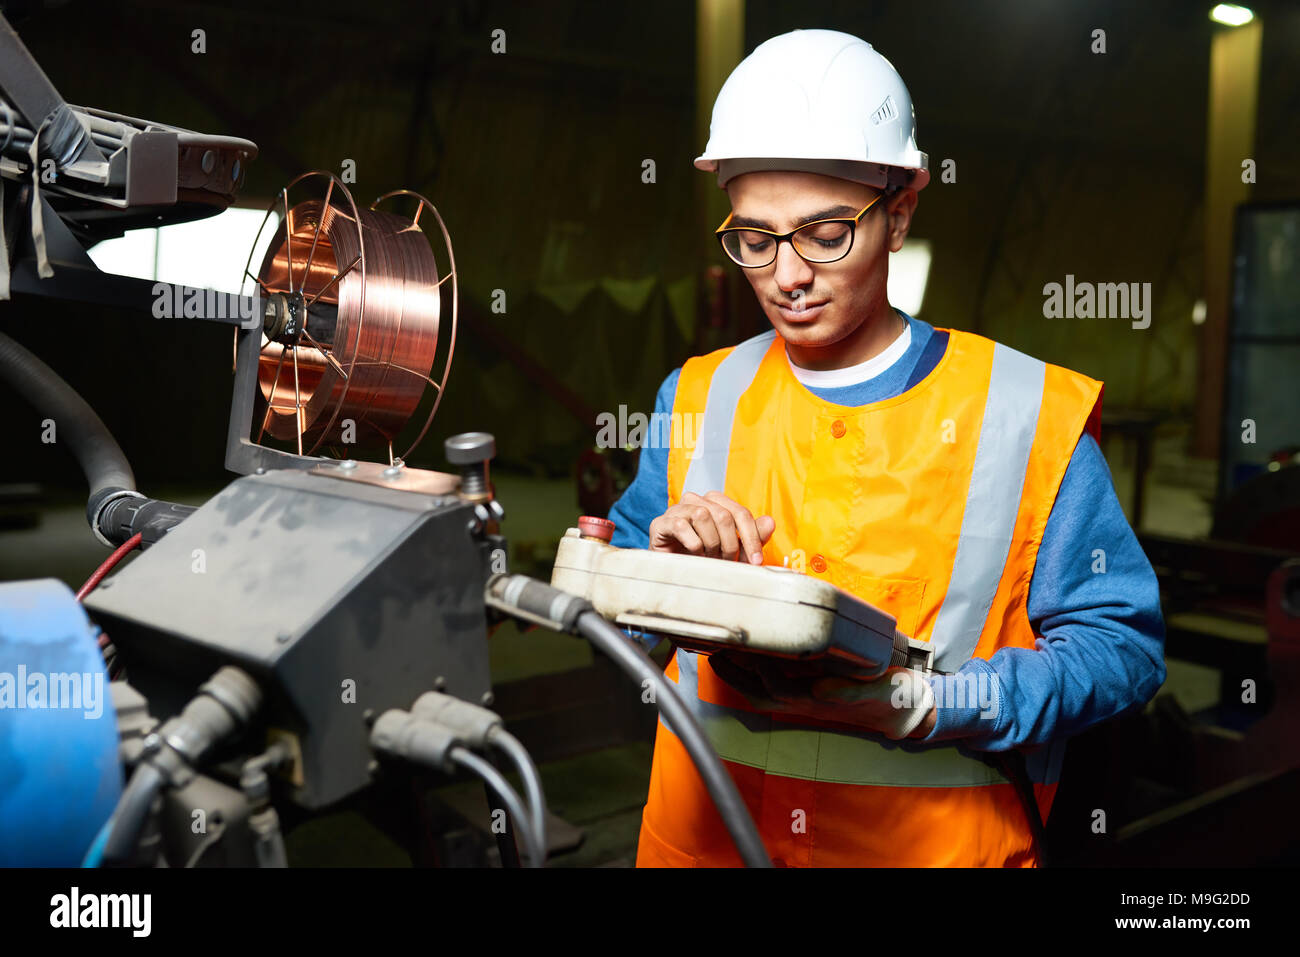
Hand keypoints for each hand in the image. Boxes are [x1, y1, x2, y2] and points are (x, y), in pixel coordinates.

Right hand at [649, 491, 774, 564]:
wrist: (673, 574)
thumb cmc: (705, 559)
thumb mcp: (734, 551)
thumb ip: (752, 536)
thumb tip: (770, 522)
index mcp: (714, 502)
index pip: (740, 512)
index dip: (751, 537)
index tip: (757, 561)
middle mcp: (696, 500)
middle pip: (724, 515)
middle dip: (730, 544)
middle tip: (727, 563)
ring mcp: (676, 509)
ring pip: (703, 516)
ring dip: (711, 544)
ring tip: (708, 558)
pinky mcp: (660, 523)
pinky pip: (682, 526)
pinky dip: (693, 545)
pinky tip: (693, 555)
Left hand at [709, 653, 935, 739]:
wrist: (904, 711)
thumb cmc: (891, 698)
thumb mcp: (878, 690)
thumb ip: (851, 689)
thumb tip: (820, 687)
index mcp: (819, 701)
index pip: (777, 688)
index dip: (757, 671)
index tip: (744, 647)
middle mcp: (807, 703)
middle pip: (759, 694)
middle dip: (734, 676)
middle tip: (714, 651)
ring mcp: (807, 700)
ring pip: (763, 693)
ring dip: (739, 676)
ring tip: (721, 654)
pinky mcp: (810, 694)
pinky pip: (774, 689)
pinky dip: (756, 677)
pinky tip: (749, 659)